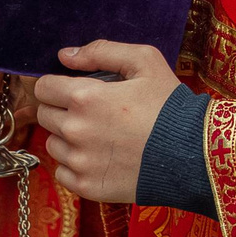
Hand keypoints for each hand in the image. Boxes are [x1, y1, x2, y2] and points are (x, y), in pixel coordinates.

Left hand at [33, 41, 178, 203]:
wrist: (192, 151)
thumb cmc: (169, 103)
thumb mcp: (145, 61)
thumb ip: (101, 51)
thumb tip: (65, 55)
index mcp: (85, 97)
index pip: (43, 87)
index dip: (56, 84)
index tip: (71, 88)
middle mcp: (75, 130)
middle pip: (44, 115)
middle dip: (62, 108)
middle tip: (92, 110)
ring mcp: (78, 161)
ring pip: (52, 144)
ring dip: (68, 137)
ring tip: (100, 134)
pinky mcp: (85, 185)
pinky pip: (62, 171)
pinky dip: (75, 164)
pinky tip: (101, 155)